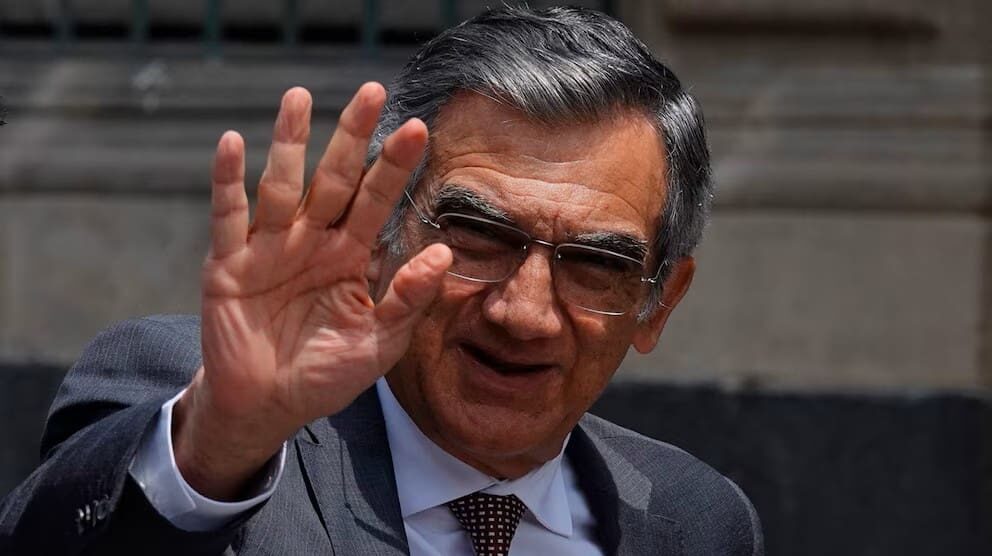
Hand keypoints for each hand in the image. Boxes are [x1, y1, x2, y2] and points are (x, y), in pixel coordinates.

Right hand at [173, 84, 451, 499]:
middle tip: (372, 92)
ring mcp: (270, 247)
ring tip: (299, 97)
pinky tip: (233, 144)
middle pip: (334, 179)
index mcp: (351, 255)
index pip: (377, 201)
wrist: (268, 406)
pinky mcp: (229, 263)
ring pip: (282, 185)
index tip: (417, 129)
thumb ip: (408, 299)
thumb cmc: (326, 373)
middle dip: (352, 137)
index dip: (394, 168)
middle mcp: (312, 240)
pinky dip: (228, 181)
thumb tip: (443, 254)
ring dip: (290, 142)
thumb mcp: (378, 344)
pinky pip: (228, 216)